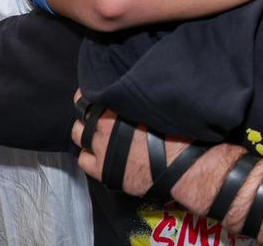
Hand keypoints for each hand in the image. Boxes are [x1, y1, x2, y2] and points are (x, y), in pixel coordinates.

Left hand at [70, 91, 224, 214]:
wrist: (184, 165)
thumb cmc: (178, 131)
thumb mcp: (159, 103)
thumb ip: (140, 96)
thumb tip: (134, 92)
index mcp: (117, 105)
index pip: (89, 96)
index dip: (90, 94)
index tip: (95, 92)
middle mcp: (104, 126)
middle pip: (81, 115)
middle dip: (88, 114)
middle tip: (99, 116)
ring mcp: (102, 149)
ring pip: (78, 137)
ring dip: (86, 134)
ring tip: (99, 135)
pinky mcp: (103, 170)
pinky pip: (84, 161)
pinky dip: (89, 156)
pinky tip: (101, 155)